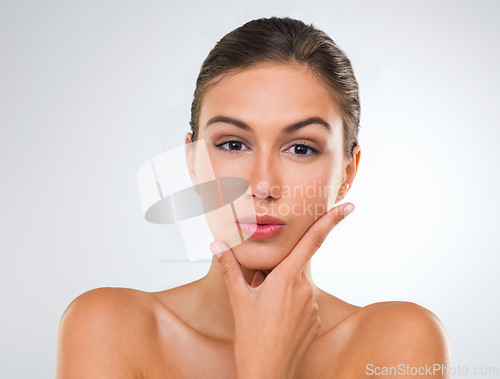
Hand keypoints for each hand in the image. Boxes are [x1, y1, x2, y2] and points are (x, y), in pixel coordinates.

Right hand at [210, 203, 355, 378]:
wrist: (267, 374)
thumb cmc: (252, 338)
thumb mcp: (238, 299)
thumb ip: (230, 268)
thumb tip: (217, 245)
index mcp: (286, 278)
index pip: (312, 241)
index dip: (331, 221)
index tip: (347, 206)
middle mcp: (304, 289)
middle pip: (293, 267)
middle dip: (277, 274)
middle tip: (260, 295)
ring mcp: (312, 306)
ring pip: (296, 286)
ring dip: (281, 291)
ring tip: (265, 313)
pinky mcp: (315, 321)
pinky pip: (302, 304)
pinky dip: (289, 306)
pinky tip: (275, 322)